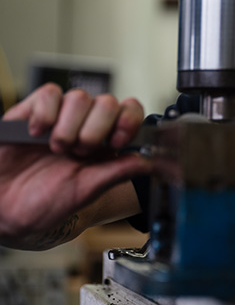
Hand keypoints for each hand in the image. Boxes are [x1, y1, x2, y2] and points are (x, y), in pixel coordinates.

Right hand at [0, 83, 151, 248]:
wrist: (4, 210)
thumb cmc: (45, 202)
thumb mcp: (86, 191)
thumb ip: (117, 173)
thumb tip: (149, 162)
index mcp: (105, 142)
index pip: (129, 111)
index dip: (128, 120)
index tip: (116, 142)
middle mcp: (85, 125)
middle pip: (107, 102)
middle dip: (95, 130)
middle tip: (79, 152)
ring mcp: (59, 117)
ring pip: (79, 97)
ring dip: (70, 126)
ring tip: (57, 148)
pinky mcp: (31, 112)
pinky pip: (48, 93)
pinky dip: (46, 113)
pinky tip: (38, 133)